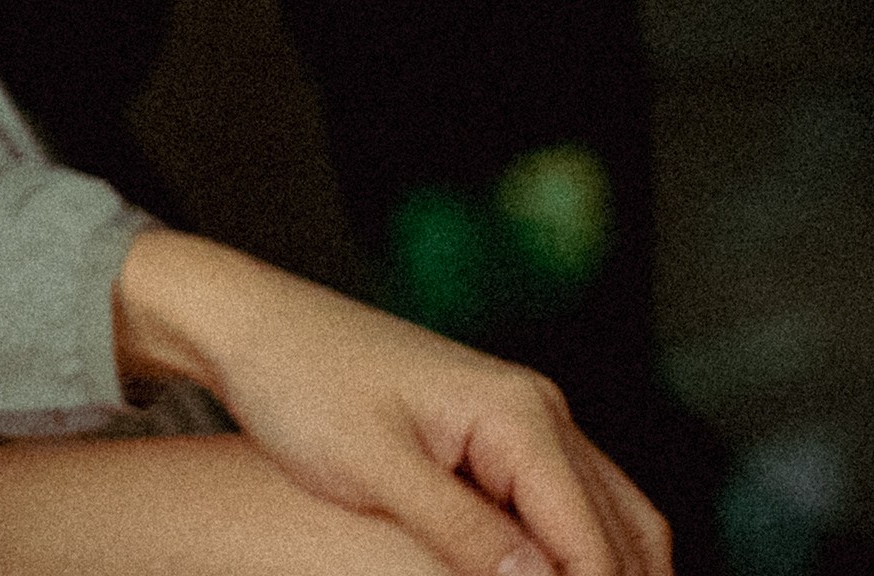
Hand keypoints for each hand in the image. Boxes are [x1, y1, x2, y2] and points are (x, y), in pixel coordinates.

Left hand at [112, 227, 673, 575]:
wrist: (250, 323)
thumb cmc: (297, 384)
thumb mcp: (372, 468)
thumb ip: (461, 530)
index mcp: (519, 413)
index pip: (593, 539)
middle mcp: (539, 409)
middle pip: (623, 530)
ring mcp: (522, 417)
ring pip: (605, 519)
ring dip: (604, 573)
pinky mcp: (493, 432)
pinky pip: (561, 505)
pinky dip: (572, 554)